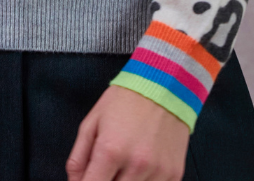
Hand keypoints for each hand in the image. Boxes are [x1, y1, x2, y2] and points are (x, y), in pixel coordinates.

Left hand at [67, 84, 190, 180]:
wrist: (165, 83)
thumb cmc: (126, 100)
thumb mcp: (92, 121)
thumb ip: (78, 158)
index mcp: (110, 151)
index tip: (89, 180)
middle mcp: (136, 165)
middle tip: (108, 168)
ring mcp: (158, 172)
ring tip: (124, 165)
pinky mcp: (175, 174)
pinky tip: (142, 168)